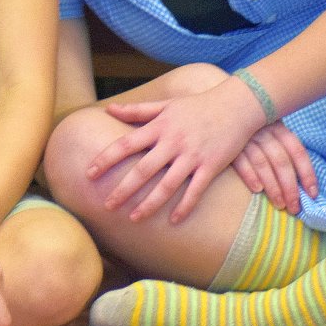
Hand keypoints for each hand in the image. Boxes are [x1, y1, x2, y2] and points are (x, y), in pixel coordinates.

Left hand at [89, 76, 262, 224]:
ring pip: (167, 184)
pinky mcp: (211, 166)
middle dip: (123, 189)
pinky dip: (184, 206)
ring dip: (149, 204)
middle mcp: (173, 142)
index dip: (106, 159)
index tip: (89, 174)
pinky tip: (173, 220)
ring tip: (134, 219)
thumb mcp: (166, 104)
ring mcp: (192, 155)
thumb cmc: (197, 105)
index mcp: (159, 127)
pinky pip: (195, 190)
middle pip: (143, 169)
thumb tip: (109, 108)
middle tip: (106, 206)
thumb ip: (137, 110)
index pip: (126, 144)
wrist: (237, 104)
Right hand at [232, 122, 317, 214]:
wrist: (223, 114)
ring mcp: (246, 138)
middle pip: (281, 162)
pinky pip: (242, 162)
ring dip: (273, 187)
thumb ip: (284, 149)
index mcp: (278, 127)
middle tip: (294, 207)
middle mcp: (264, 131)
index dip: (307, 174)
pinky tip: (257, 190)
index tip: (312, 194)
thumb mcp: (270, 131)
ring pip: (263, 164)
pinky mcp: (228, 145)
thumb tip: (304, 182)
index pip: (297, 151)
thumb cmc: (252, 129)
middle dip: (290, 187)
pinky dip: (250, 176)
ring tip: (280, 204)